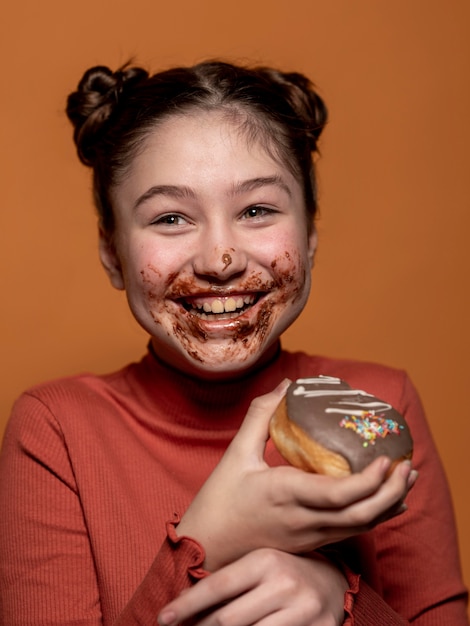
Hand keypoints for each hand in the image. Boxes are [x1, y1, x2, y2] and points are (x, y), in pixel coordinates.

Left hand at [158, 548, 347, 625]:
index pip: (217, 587)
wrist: (333, 583)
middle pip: (227, 620)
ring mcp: (303, 611)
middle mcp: (284, 583)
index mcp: (266, 560)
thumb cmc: (284, 573)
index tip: (162, 618)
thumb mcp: (259, 565)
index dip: (186, 605)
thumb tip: (183, 602)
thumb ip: (229, 580)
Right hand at [176, 380, 415, 570]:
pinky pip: (351, 533)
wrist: (207, 546)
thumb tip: (287, 385)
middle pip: (361, 515)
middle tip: (408, 466)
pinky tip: (388, 502)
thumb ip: (261, 416)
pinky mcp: (311, 544)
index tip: (385, 459)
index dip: (368, 481)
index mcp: (284, 494)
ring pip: (361, 528)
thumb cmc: (220, 500)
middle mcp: (303, 520)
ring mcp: (309, 536)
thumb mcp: (236, 453)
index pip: (337, 495)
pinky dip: (375, 517)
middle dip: (391, 492)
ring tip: (408, 479)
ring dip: (389, 505)